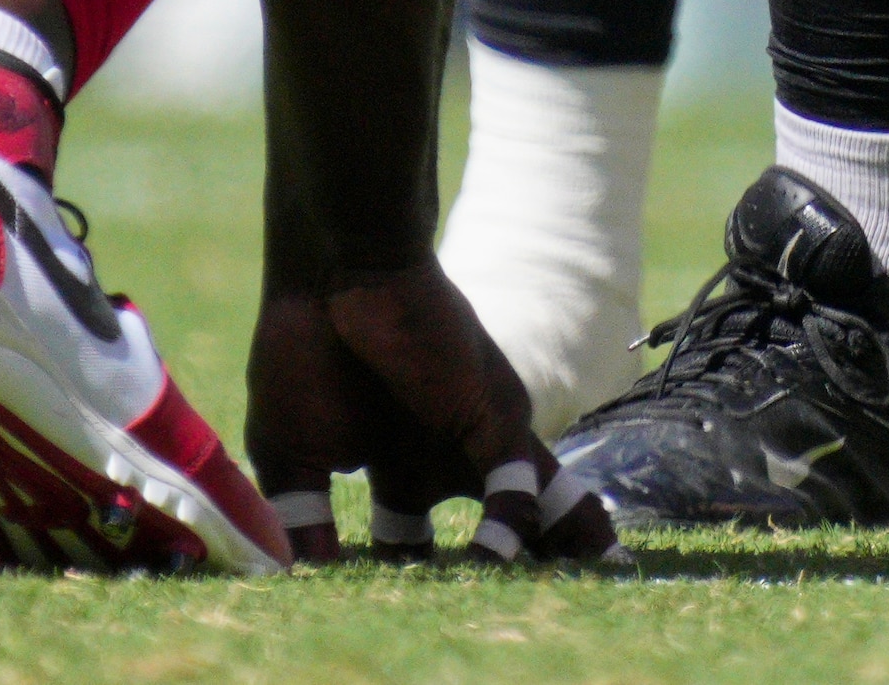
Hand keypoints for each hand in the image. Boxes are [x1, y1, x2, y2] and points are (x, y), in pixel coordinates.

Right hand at [244, 262, 618, 567]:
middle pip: (499, 529)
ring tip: (595, 581)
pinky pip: (514, 484)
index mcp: (398, 462)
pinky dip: (509, 526)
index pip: (414, 539)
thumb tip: (303, 582)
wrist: (335, 273)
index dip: (418, 580)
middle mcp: (445, 454)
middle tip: (549, 603)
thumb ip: (305, 517)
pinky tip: (492, 558)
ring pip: (536, 508)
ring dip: (558, 549)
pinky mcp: (492, 419)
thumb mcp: (293, 453)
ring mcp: (475, 437)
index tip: (412, 615)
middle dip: (524, 567)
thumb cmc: (305, 350)